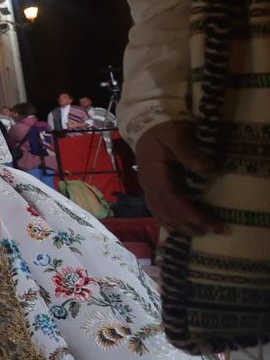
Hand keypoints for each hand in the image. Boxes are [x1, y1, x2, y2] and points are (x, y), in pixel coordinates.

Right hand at [137, 120, 222, 236]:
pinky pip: (158, 209)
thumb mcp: (176, 134)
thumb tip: (209, 169)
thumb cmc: (163, 130)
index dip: (189, 213)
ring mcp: (148, 187)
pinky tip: (179, 227)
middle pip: (166, 210)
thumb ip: (189, 151)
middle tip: (211, 230)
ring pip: (160, 213)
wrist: (147, 127)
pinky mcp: (152, 188)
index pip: (171, 199)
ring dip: (179, 225)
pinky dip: (168, 221)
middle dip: (188, 223)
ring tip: (198, 233)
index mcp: (153, 173)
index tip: (209, 222)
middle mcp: (148, 184)